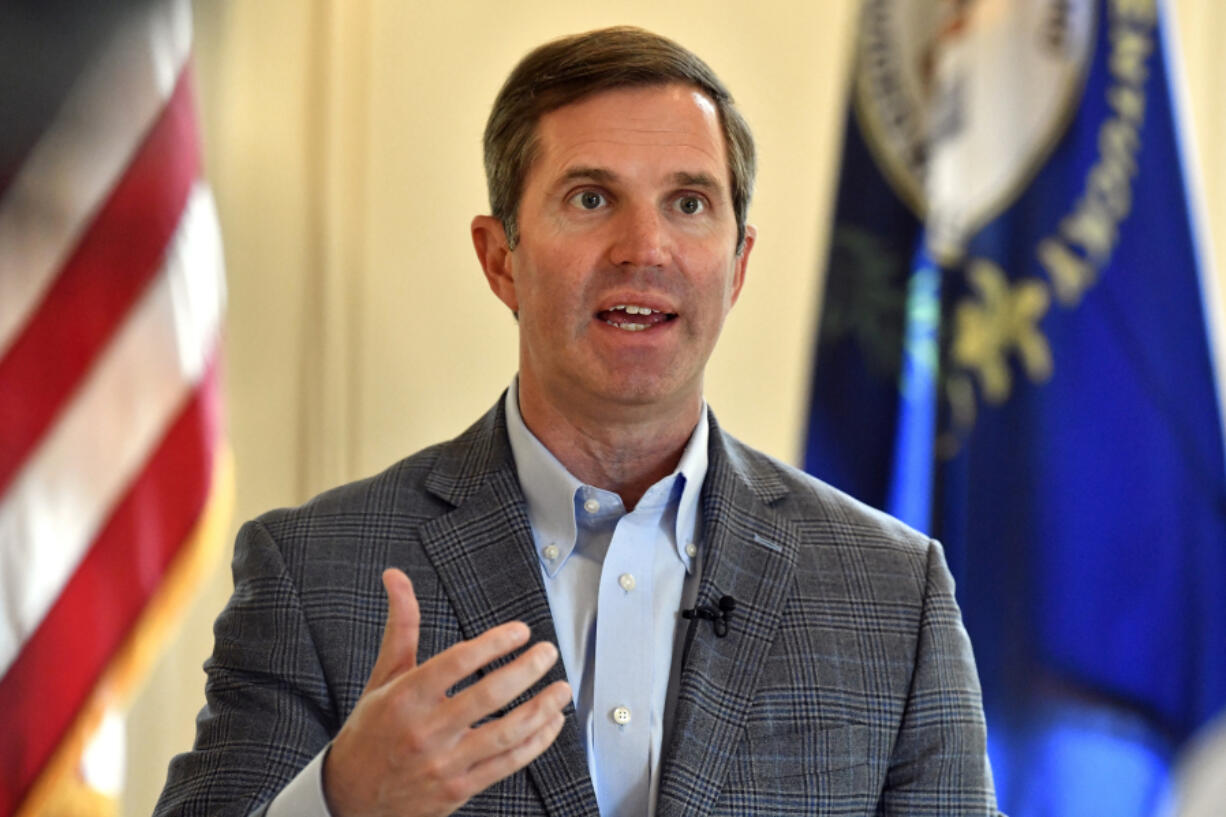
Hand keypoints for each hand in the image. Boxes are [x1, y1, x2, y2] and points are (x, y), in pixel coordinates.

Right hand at [323, 568, 570, 816]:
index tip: (520, 631)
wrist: (350, 797)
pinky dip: (536, 743)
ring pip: (506, 733)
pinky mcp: (458, 789)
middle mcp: (426, 731)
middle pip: (488, 695)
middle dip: (526, 670)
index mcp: (406, 697)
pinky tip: (550, 723)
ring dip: (541, 708)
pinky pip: (507, 764)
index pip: (458, 662)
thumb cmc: (370, 731)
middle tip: (547, 653)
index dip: (494, 643)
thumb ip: (400, 626)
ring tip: (561, 688)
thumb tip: (396, 577)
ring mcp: (444, 763)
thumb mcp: (382, 676)